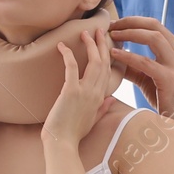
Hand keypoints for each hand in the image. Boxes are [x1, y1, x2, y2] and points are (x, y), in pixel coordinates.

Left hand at [42, 29, 113, 147]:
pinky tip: (62, 46)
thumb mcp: (93, 119)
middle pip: (104, 62)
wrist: (62, 144)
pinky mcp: (71, 92)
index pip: (108, 71)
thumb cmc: (73, 134)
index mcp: (101, 98)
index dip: (108, 55)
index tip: (106, 43)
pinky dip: (68, 54)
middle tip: (98, 30)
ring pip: (93, 62)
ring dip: (90, 45)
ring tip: (85, 33)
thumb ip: (103, 108)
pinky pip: (72, 67)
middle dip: (102, 44)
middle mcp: (96, 92)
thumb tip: (111, 100)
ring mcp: (85, 91)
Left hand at [106, 16, 173, 126]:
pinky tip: (115, 54)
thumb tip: (114, 58)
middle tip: (112, 25)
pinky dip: (129, 56)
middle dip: (130, 22)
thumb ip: (134, 66)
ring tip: (113, 36)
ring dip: (130, 33)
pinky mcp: (168, 78)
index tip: (116, 24)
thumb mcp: (148, 77)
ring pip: (153, 37)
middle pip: (153, 26)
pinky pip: (146, 62)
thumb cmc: (167, 96)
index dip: (133, 21)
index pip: (153, 25)